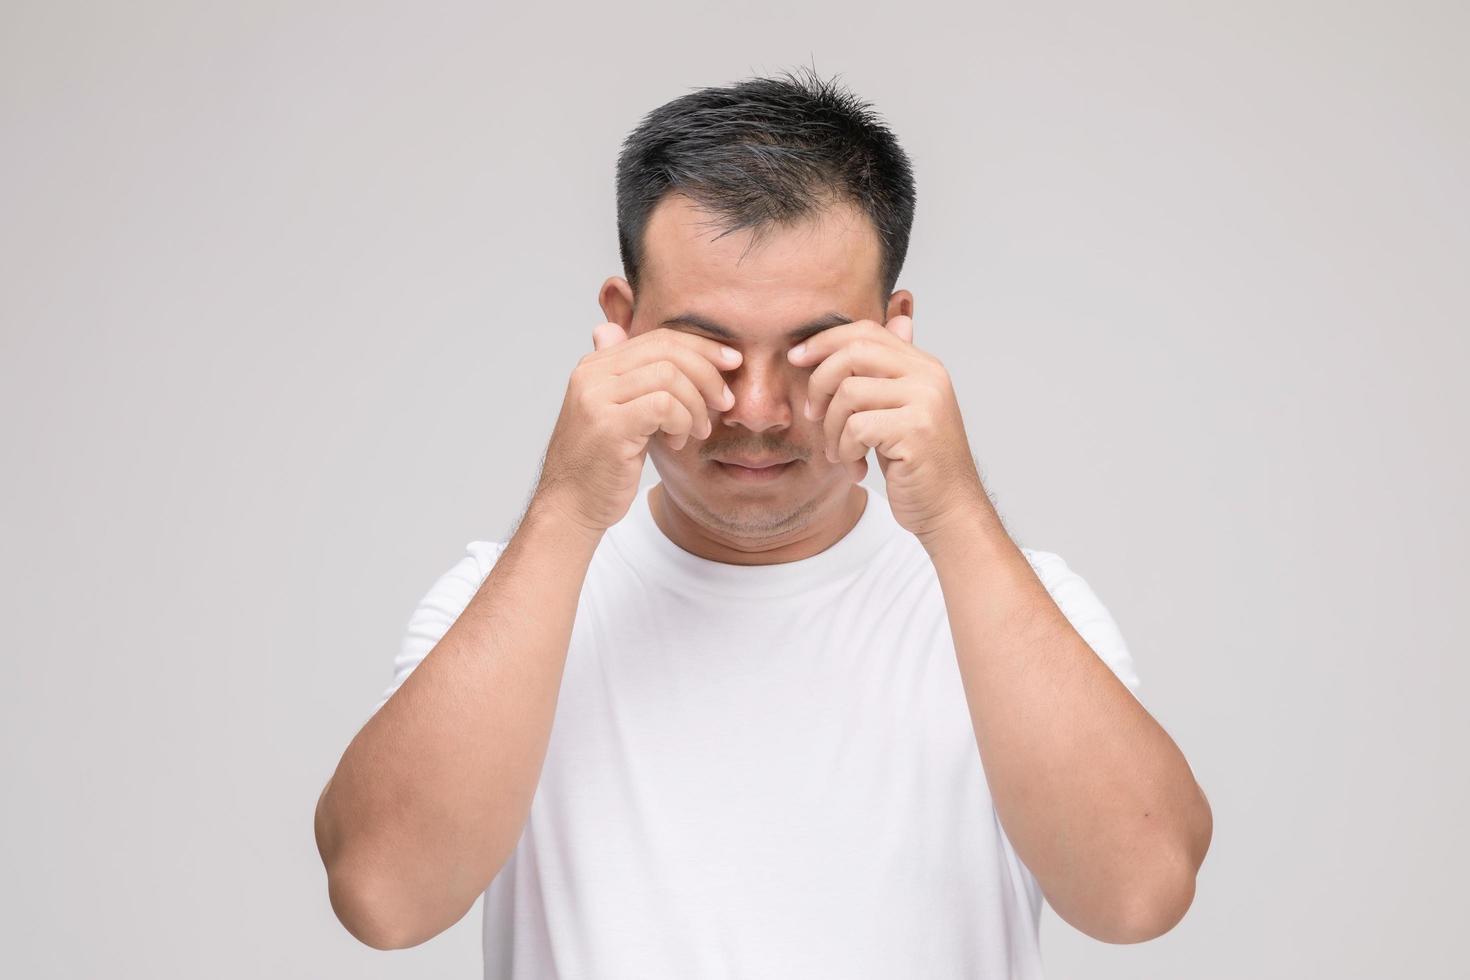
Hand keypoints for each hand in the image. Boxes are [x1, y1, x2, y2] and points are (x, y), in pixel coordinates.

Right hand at [532, 322, 741, 536]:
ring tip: (697, 431)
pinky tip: (678, 443)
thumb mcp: (618, 414)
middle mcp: (591, 374)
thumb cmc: (600, 465)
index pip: (658, 338)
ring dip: (696, 405)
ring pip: (669, 376)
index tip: (732, 362)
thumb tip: (615, 331)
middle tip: (725, 401)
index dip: (701, 347)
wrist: (571, 507)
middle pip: (666, 350)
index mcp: (595, 366)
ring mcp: (596, 398)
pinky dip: (683, 422)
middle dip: (707, 372)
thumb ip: (627, 378)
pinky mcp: (608, 425)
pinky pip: (664, 406)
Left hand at [788, 314, 989, 543]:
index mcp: (924, 366)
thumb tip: (899, 317)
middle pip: (853, 353)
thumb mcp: (904, 410)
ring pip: (848, 394)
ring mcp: (925, 402)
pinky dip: (846, 450)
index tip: (796, 358)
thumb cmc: (920, 465)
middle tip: (813, 413)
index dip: (825, 340)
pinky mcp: (916, 430)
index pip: (866, 331)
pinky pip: (856, 427)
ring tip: (841, 452)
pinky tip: (857, 467)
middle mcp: (928, 377)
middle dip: (819, 382)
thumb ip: (894, 370)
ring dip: (832, 429)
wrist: (949, 510)